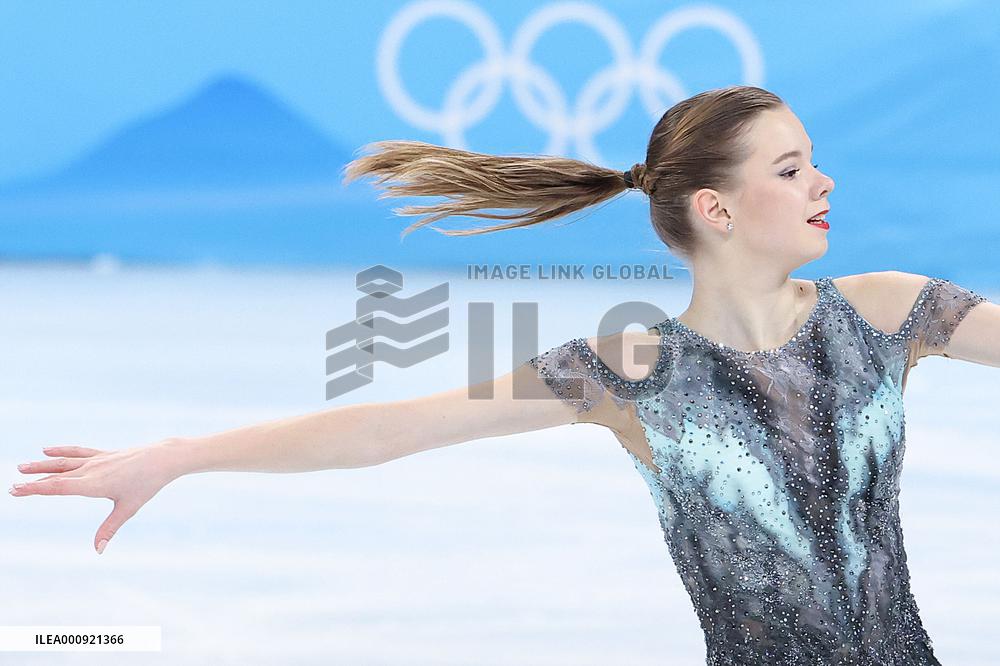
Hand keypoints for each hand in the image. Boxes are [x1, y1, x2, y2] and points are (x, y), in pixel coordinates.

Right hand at [10, 442, 180, 553]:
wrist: (162, 459)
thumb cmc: (147, 485)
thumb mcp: (128, 508)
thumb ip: (110, 528)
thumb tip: (97, 550)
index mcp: (94, 484)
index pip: (59, 487)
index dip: (36, 489)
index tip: (16, 490)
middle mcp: (92, 470)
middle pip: (57, 475)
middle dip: (34, 480)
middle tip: (12, 486)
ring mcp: (97, 460)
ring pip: (64, 462)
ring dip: (42, 465)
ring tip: (22, 467)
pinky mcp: (103, 454)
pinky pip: (78, 452)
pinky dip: (62, 451)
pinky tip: (47, 450)